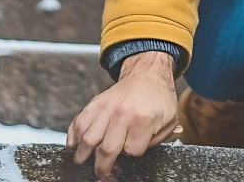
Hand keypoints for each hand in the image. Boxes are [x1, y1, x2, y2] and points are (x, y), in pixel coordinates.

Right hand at [66, 51, 179, 180]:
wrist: (148, 73)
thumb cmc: (160, 98)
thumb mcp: (170, 119)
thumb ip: (157, 140)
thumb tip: (137, 154)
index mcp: (143, 119)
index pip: (132, 151)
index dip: (133, 154)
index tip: (133, 150)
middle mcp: (122, 113)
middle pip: (105, 150)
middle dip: (103, 168)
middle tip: (103, 175)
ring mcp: (106, 107)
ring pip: (87, 139)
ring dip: (83, 155)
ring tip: (84, 161)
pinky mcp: (95, 102)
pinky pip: (78, 123)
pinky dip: (73, 137)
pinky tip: (75, 146)